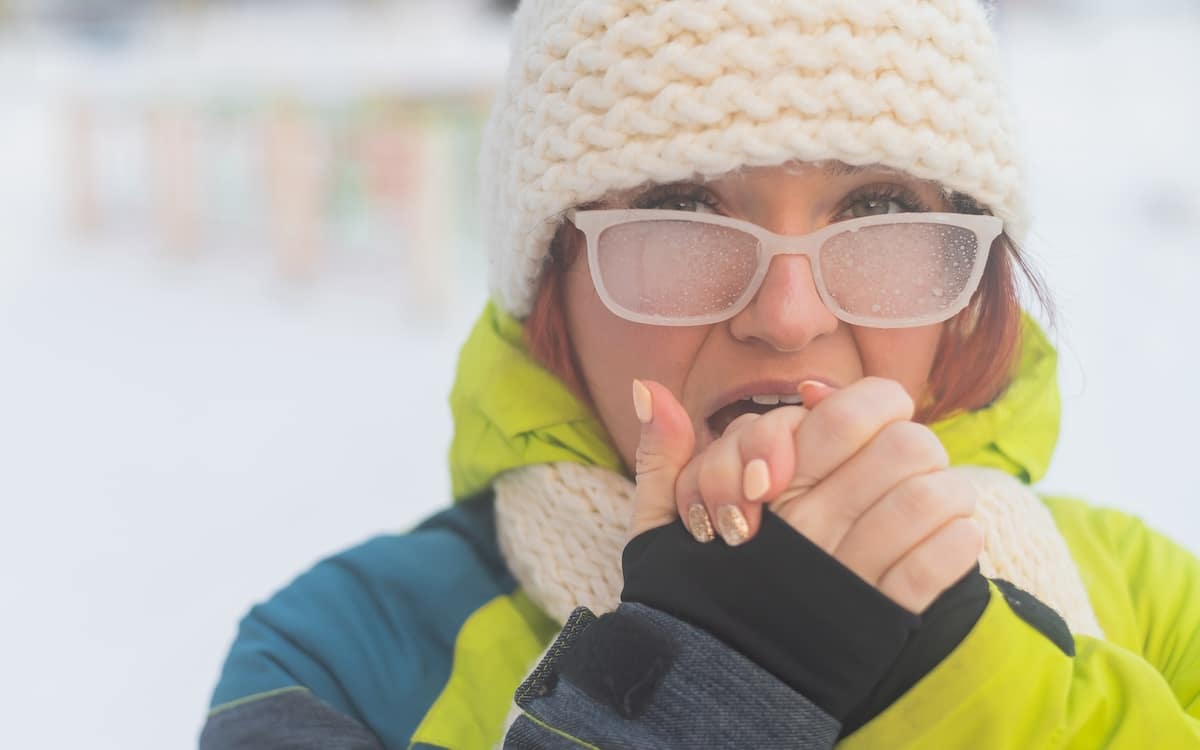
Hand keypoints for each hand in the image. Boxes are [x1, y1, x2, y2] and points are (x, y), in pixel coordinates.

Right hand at [629, 377, 981, 612]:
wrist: (701, 690)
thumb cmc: (686, 597)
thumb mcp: (658, 523)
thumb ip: (662, 455)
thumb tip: (650, 388)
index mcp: (764, 487)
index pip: (850, 410)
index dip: (864, 406)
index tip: (846, 432)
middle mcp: (811, 522)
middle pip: (905, 445)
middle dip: (909, 444)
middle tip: (893, 461)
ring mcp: (848, 570)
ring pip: (932, 497)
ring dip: (941, 492)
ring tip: (925, 498)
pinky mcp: (879, 618)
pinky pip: (943, 562)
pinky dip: (957, 540)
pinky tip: (948, 537)